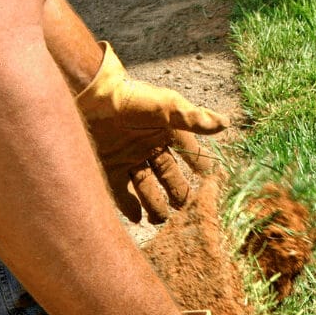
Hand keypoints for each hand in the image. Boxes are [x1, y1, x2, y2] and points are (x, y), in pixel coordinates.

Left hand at [77, 42, 228, 223]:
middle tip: (187, 210)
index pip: (190, 153)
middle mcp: (149, 148)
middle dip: (179, 194)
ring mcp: (129, 159)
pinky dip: (130, 207)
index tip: (212, 182)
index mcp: (166, 133)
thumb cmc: (130, 97)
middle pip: (169, 177)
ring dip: (156, 205)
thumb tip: (225, 123)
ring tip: (162, 220)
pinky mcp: (109, 168)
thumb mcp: (166, 106)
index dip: (201, 166)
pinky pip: (122, 193)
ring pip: (147, 189)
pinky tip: (138, 219)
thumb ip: (193, 118)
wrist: (90, 94)